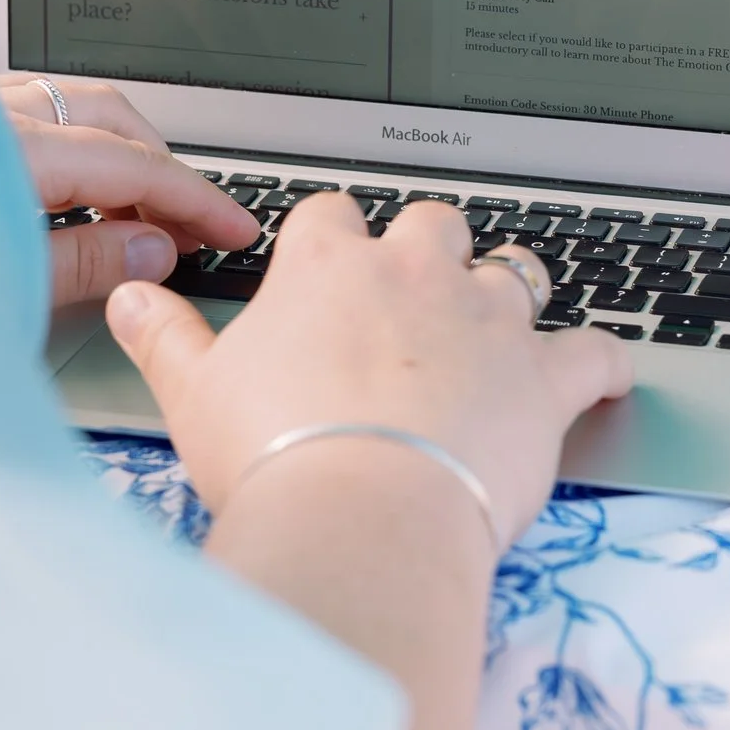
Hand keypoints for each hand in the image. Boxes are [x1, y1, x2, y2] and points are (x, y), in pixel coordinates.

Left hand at [0, 73, 258, 308]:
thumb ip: (79, 264)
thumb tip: (152, 250)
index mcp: (11, 148)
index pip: (134, 166)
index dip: (195, 201)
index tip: (233, 229)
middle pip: (109, 118)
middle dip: (160, 170)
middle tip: (187, 229)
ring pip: (68, 105)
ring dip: (114, 153)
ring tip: (132, 216)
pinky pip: (24, 109)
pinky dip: (65, 141)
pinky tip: (67, 185)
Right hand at [102, 194, 631, 545]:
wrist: (361, 515)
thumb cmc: (272, 457)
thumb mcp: (194, 393)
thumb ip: (163, 337)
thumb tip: (128, 299)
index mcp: (326, 266)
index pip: (332, 215)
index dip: (332, 239)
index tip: (328, 269)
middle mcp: (414, 273)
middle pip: (434, 224)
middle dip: (430, 250)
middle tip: (417, 297)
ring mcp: (487, 318)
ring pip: (517, 269)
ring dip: (510, 289)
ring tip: (502, 321)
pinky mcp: (546, 376)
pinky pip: (596, 350)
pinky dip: (602, 361)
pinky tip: (602, 373)